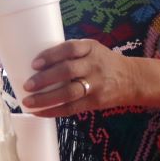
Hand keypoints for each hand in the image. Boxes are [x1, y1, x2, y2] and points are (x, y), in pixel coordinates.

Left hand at [21, 39, 138, 116]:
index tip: (35, 63)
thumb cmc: (104, 62)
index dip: (51, 55)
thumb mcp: (93, 49)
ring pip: (69, 93)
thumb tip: (38, 62)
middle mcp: (94, 65)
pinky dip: (53, 111)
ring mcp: (96, 85)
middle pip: (67, 71)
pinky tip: (39, 112)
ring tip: (28, 102)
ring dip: (46, 99)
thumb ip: (71, 53)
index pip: (70, 49)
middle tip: (27, 85)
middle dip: (45, 79)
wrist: (132, 79)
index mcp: (91, 48)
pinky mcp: (95, 102)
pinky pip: (72, 109)